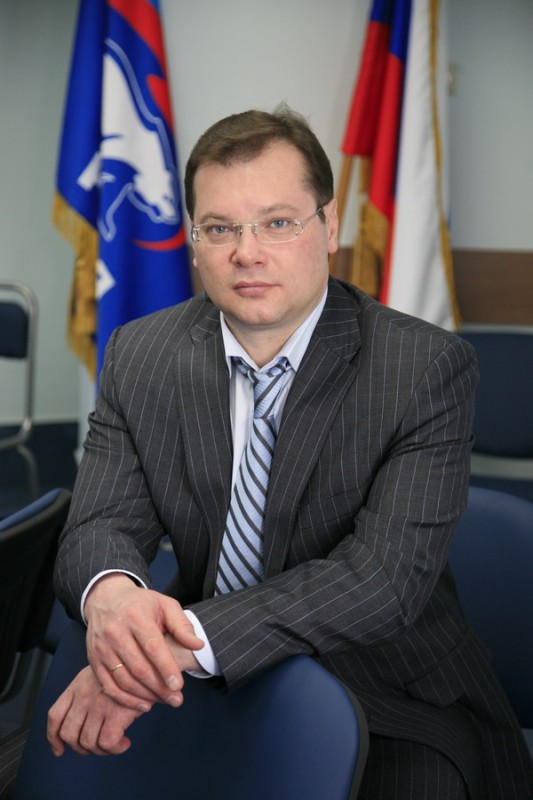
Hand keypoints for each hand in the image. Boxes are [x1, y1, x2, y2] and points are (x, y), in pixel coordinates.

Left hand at [47, 666, 144, 756]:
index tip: (59, 749)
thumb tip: (77, 727)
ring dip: (101, 751)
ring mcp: (99, 704)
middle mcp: (84, 695)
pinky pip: (107, 743)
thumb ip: (86, 693)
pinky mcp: (117, 712)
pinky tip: (125, 742)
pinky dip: (115, 749)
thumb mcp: (100, 673)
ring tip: (115, 743)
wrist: (150, 663)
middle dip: (80, 748)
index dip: (53, 737)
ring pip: (87, 742)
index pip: (55, 715)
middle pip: (68, 734)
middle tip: (97, 746)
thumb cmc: (129, 671)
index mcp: (78, 685)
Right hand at [84, 574, 203, 709]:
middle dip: (159, 687)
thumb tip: (198, 645)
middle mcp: (115, 631)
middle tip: (176, 700)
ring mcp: (102, 647)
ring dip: (145, 696)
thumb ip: (182, 626)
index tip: (179, 685)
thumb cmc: (141, 604)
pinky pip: (108, 686)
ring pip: (124, 679)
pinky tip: (143, 704)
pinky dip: (126, 699)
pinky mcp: (93, 659)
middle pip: (139, 667)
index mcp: (136, 616)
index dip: (166, 667)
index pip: (152, 646)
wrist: (106, 599)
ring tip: (164, 701)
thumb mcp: (165, 605)